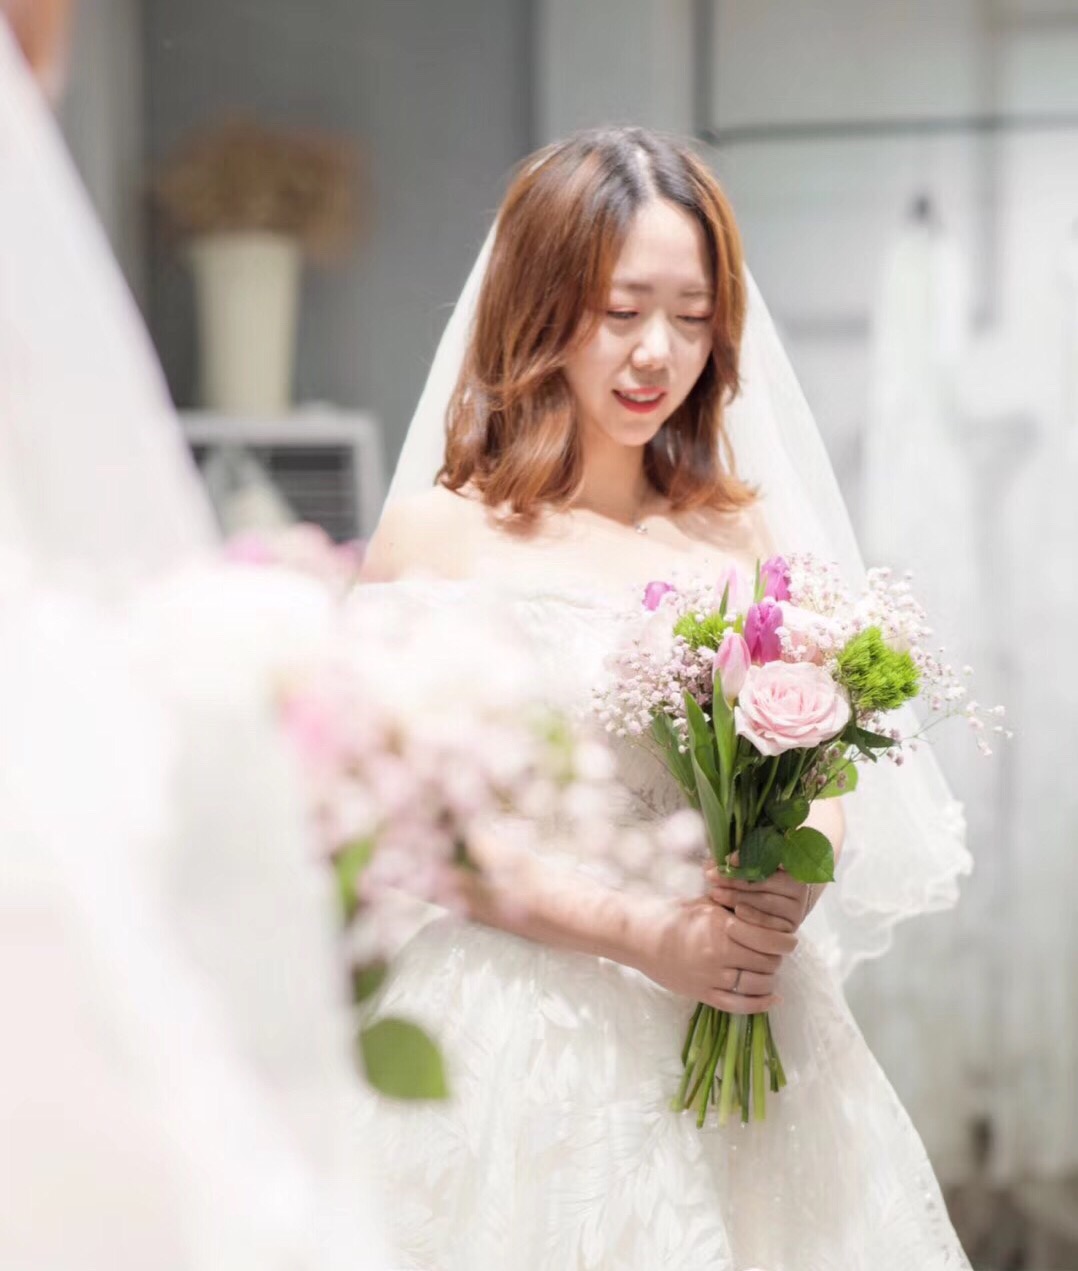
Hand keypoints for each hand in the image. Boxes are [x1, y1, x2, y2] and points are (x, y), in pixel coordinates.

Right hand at [630, 893, 796, 1014]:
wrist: (640, 936)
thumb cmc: (674, 915)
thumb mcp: (708, 904)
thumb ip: (736, 910)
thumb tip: (768, 915)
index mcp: (722, 927)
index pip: (769, 939)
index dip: (785, 941)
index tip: (790, 939)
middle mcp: (720, 954)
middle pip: (768, 962)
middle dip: (776, 958)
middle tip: (773, 952)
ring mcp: (711, 978)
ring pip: (758, 984)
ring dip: (769, 978)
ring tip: (767, 969)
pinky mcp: (703, 994)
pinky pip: (739, 1005)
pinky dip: (760, 1004)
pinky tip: (772, 998)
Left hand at [704, 862, 819, 934]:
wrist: (780, 905)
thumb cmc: (761, 878)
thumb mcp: (752, 864)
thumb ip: (741, 857)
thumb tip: (721, 860)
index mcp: (793, 864)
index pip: (772, 857)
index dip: (749, 857)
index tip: (728, 859)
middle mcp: (799, 886)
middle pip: (764, 880)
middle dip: (735, 878)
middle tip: (711, 876)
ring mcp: (796, 908)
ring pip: (764, 901)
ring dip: (736, 897)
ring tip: (715, 893)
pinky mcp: (789, 927)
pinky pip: (768, 922)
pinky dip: (750, 916)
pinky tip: (735, 911)